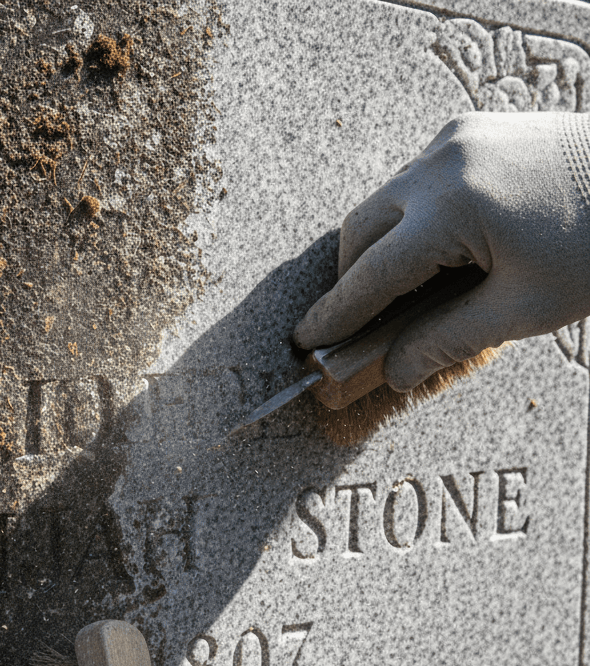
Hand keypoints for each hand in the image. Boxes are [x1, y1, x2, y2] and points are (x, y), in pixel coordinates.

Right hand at [294, 112, 589, 390]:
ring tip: (409, 290)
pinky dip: (409, 219)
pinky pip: (414, 181)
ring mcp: (455, 139)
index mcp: (452, 208)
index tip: (306, 340)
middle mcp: (442, 163)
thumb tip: (395, 372)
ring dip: (381, 248)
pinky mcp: (470, 129)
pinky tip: (438, 249)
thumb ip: (445, 342)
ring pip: (383, 203)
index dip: (335, 314)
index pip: (370, 275)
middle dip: (353, 280)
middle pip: (361, 231)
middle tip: (362, 324)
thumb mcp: (523, 308)